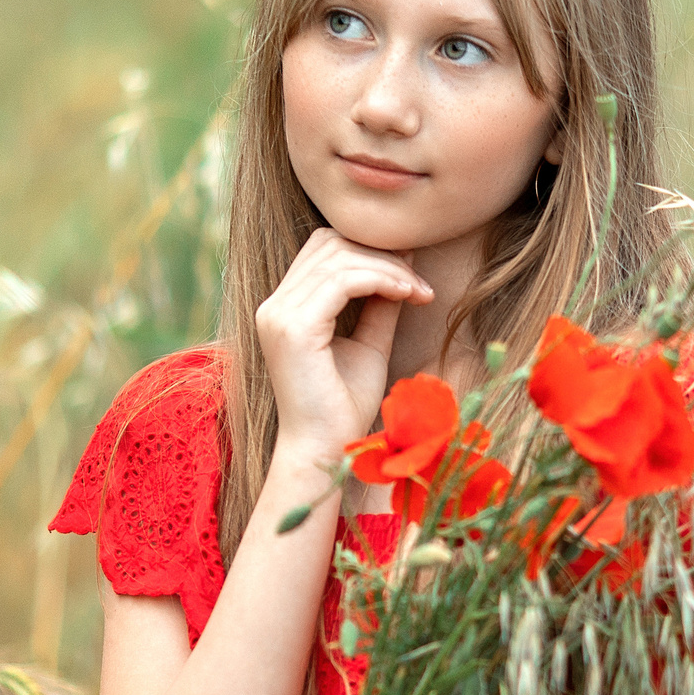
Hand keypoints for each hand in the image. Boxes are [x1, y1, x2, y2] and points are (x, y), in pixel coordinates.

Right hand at [256, 228, 433, 458]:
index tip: (412, 278)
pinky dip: (381, 280)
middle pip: (331, 244)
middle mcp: (273, 306)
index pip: (324, 249)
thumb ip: (379, 304)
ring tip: (419, 292)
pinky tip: (407, 295)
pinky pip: (343, 280)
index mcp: (284, 308)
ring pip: (340, 258)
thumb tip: (404, 264)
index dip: (370, 251)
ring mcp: (278, 315)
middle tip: (420, 285)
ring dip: (389, 268)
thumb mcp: (368, 344)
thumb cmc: (345, 406)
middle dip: (382, 255)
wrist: (326, 451)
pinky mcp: (294, 328)